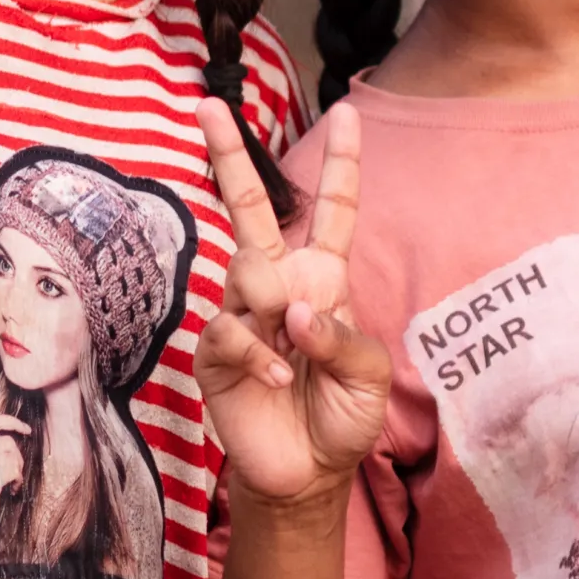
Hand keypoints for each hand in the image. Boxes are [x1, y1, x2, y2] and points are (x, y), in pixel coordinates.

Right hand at [0, 415, 28, 569]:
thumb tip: (9, 440)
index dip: (13, 422)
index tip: (26, 429)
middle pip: (7, 439)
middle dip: (17, 455)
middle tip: (16, 470)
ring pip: (13, 455)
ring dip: (17, 470)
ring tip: (10, 484)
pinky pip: (14, 470)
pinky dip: (18, 481)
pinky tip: (11, 491)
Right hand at [197, 100, 390, 508]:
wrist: (307, 474)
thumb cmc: (343, 417)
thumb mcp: (369, 377)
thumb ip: (343, 338)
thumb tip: (296, 308)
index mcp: (323, 281)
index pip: (333, 213)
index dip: (342, 166)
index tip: (350, 113)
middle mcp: (277, 287)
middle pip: (249, 210)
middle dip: (230, 155)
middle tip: (209, 104)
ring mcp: (241, 314)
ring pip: (246, 270)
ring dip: (273, 308)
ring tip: (291, 355)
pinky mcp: (213, 351)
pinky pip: (228, 328)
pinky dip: (257, 352)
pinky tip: (276, 377)